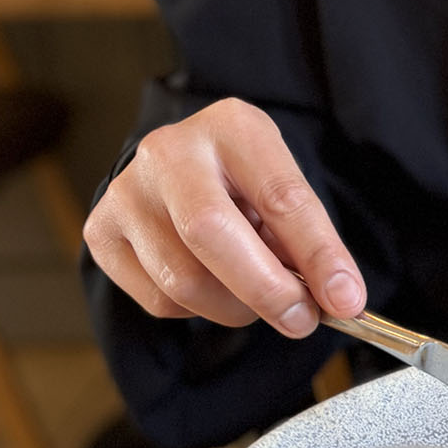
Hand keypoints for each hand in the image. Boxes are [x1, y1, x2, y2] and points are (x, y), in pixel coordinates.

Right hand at [83, 98, 366, 336]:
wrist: (182, 167)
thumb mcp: (283, 189)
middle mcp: (170, 151)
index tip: (346, 299)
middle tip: (300, 320)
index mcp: (232, 127)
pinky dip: (196, 310)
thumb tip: (337, 299)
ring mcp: (127, 191)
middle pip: (210, 233)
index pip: (280, 196)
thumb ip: (307, 239)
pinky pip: (158, 300)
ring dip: (235, 308)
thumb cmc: (243, 181)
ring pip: (183, 280)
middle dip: (266, 290)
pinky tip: (210, 282)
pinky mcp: (101, 231)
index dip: (317, 254)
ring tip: (255, 293)